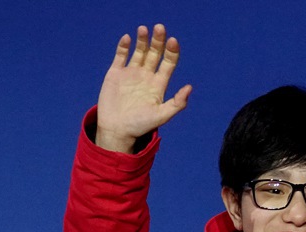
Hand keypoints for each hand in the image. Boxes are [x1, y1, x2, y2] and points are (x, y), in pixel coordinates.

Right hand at [96, 24, 191, 152]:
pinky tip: (128, 38)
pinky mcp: (116, 73)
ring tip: (143, 29)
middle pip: (155, 53)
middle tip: (159, 28)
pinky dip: (124, 46)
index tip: (173, 41)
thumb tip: (189, 87)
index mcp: (159, 84)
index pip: (169, 62)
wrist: (117, 130)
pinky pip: (121, 55)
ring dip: (142, 39)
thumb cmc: (140, 126)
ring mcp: (131, 73)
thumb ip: (177, 103)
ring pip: (139, 51)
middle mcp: (147, 76)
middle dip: (158, 40)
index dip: (172, 51)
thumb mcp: (161, 116)